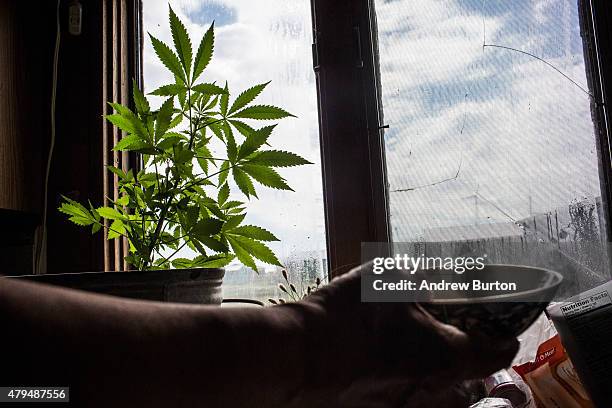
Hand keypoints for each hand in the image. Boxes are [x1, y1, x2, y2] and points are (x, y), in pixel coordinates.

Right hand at [288, 262, 518, 407]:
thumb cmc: (348, 317)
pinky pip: (410, 402)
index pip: (497, 354)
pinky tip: (391, 368)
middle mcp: (434, 389)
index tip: (506, 332)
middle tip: (460, 343)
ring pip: (442, 399)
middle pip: (471, 384)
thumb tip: (428, 277)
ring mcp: (406, 407)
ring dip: (443, 379)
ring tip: (426, 358)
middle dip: (472, 365)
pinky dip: (411, 387)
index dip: (506, 340)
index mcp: (446, 354)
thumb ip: (417, 278)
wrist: (300, 356)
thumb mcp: (387, 281)